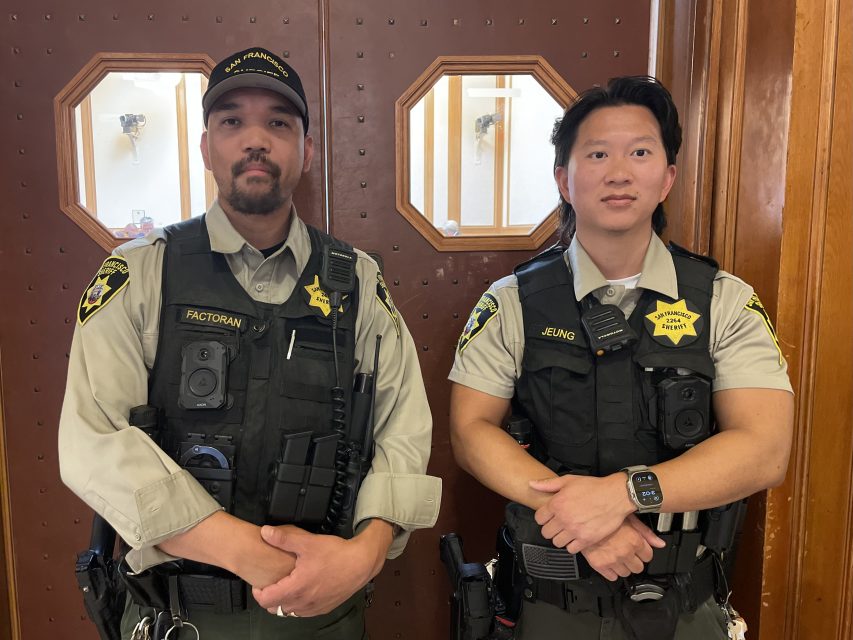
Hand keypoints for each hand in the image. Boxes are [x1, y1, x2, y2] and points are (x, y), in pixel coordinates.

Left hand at [251, 523, 388, 616]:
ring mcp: (314, 608)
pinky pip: (304, 612)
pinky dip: (298, 605)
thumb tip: (265, 532)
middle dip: (270, 598)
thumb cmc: (335, 554)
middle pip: (276, 609)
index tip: (259, 582)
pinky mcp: (325, 608)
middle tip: (272, 584)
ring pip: (290, 612)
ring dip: (284, 603)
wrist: (361, 563)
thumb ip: (284, 539)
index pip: (267, 600)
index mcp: (296, 588)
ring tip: (286, 587)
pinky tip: (302, 591)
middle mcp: (304, 602)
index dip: (258, 593)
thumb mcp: (308, 543)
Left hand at [530, 474, 634, 553]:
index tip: (549, 517)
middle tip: (558, 525)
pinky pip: (571, 549)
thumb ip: (548, 484)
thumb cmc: (594, 487)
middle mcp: (564, 518)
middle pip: (546, 532)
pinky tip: (576, 537)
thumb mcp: (569, 480)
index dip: (543, 517)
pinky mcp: (586, 539)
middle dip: (550, 528)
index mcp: (557, 504)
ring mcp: (575, 530)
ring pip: (557, 542)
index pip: (538, 518)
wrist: (615, 496)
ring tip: (567, 531)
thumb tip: (532, 484)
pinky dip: (572, 545)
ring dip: (560, 538)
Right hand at [580, 515, 665, 580]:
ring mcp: (612, 560)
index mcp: (634, 540)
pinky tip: (609, 560)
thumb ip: (646, 532)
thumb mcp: (629, 518)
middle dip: (634, 560)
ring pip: (626, 573)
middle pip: (638, 567)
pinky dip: (611, 571)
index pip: (648, 556)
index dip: (643, 552)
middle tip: (627, 552)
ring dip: (623, 566)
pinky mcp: (600, 565)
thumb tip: (660, 543)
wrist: (583, 516)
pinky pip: (612, 577)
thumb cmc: (605, 515)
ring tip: (617, 555)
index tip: (638, 549)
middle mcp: (625, 552)